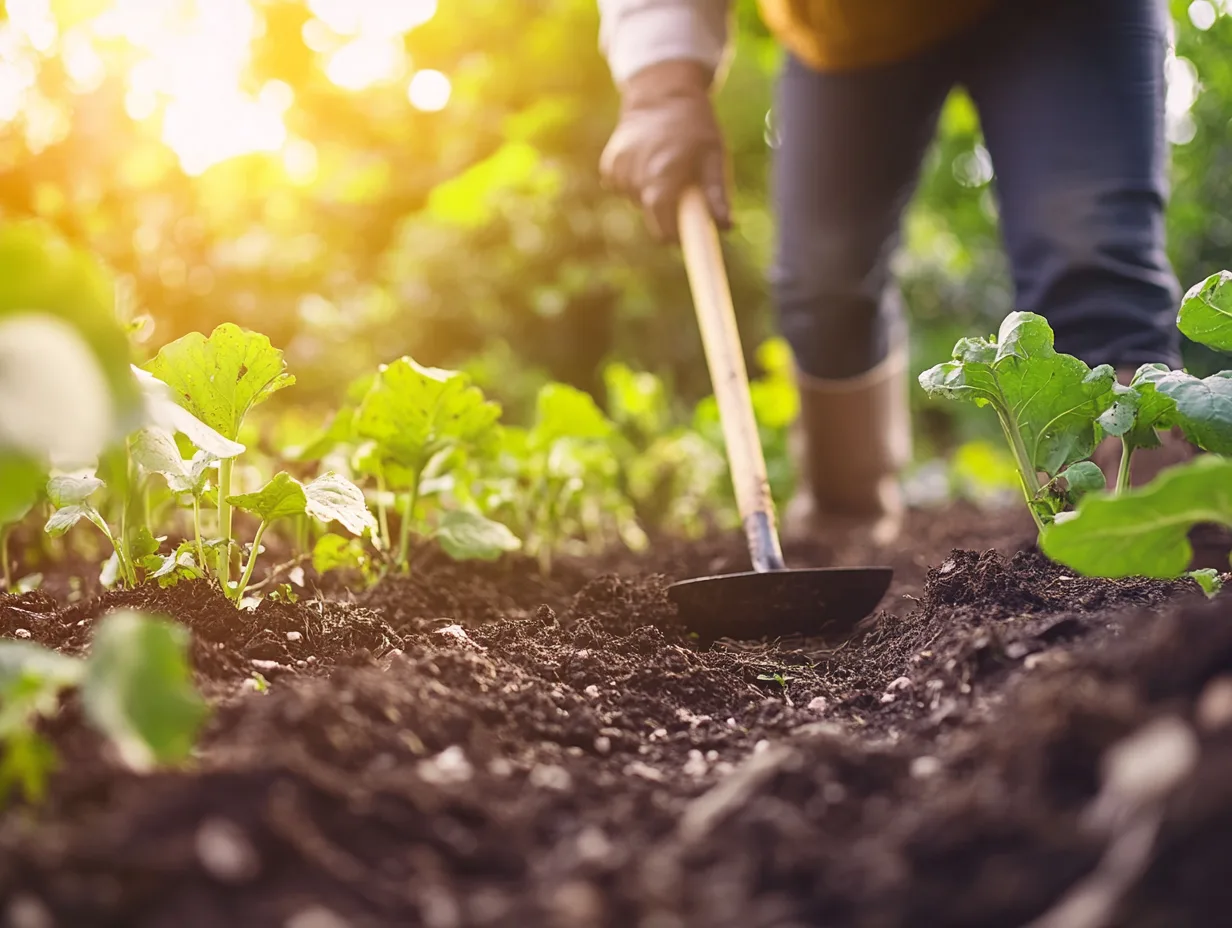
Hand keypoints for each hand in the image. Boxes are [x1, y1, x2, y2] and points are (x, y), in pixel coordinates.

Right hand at [600, 60, 730, 241]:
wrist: (662, 93)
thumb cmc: (695, 126)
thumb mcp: (714, 158)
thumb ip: (717, 195)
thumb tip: (725, 227)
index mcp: (663, 180)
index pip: (664, 232)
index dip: (676, 236)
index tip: (685, 232)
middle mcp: (637, 179)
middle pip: (651, 218)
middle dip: (666, 211)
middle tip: (681, 187)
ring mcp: (619, 172)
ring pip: (637, 202)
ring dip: (650, 193)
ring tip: (664, 165)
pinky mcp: (609, 166)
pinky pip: (624, 188)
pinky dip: (635, 181)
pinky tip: (646, 159)